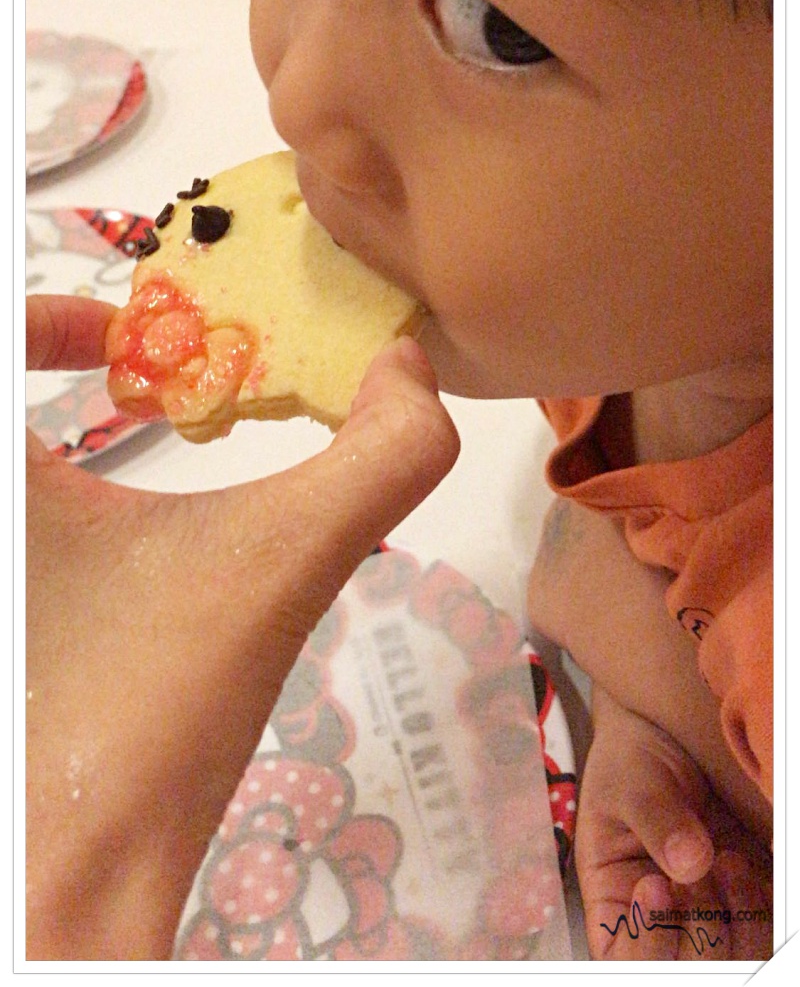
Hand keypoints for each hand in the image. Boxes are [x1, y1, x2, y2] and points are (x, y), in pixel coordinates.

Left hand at [26, 295, 458, 960]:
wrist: (74, 885)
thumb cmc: (150, 712)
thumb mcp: (284, 562)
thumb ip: (381, 458)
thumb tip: (411, 370)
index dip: (39, 313)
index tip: (116, 341)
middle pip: (9, 408)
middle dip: (46, 366)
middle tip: (134, 377)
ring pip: (20, 486)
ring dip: (49, 444)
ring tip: (126, 444)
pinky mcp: (5, 634)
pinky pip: (24, 537)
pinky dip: (52, 517)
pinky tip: (112, 557)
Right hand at [576, 687, 771, 959]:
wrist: (673, 734)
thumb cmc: (632, 763)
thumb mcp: (628, 783)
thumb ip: (654, 819)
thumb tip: (689, 863)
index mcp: (617, 907)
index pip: (623, 960)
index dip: (644, 944)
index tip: (656, 886)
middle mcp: (666, 924)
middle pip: (688, 968)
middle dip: (700, 928)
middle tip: (698, 866)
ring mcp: (711, 915)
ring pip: (737, 957)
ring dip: (740, 921)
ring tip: (729, 859)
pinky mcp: (749, 901)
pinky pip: (768, 929)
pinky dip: (765, 907)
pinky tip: (749, 863)